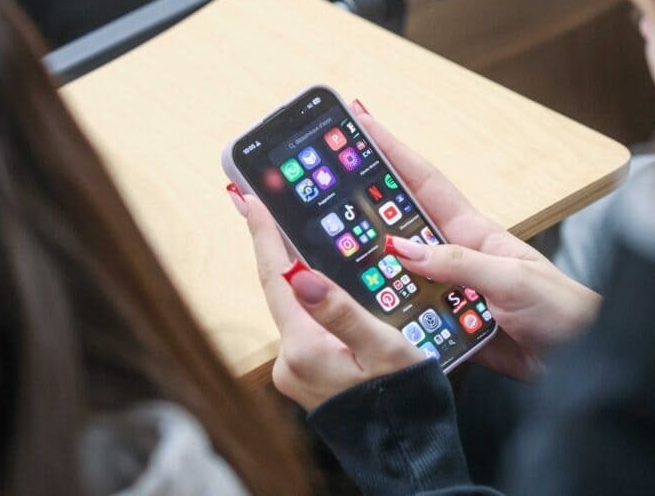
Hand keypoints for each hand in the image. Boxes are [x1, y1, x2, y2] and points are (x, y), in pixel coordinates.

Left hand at [237, 193, 422, 410]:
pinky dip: (310, 302)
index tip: (248, 200)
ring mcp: (296, 372)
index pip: (277, 278)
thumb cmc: (403, 402)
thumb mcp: (383, 348)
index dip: (264, 236)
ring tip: (295, 234)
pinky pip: (306, 328)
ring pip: (295, 310)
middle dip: (276, 248)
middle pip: (281, 291)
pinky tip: (320, 284)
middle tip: (266, 206)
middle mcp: (290, 360)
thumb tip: (300, 276)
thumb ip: (340, 311)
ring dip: (296, 275)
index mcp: (304, 347)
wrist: (405, 454)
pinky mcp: (308, 378)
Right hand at [350, 103, 599, 377]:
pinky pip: (408, 317)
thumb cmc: (565, 311)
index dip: (392, 149)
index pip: (424, 182)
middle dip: (363, 206)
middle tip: (322, 188)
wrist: (584, 362)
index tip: (361, 121)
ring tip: (329, 255)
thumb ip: (460, 264)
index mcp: (474, 233)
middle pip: (400, 226)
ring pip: (397, 274)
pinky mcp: (448, 328)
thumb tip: (403, 248)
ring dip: (368, 269)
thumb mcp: (514, 280)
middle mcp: (456, 258)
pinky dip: (386, 315)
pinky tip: (361, 313)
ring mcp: (450, 292)